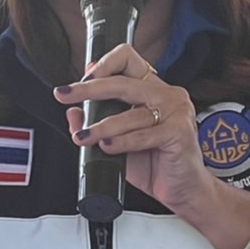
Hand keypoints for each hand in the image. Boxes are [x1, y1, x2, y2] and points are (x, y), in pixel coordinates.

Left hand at [53, 44, 215, 214]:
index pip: (127, 59)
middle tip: (66, 96)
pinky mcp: (179, 132)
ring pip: (129, 114)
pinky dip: (122, 142)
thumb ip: (98, 122)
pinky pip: (143, 134)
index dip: (102, 65)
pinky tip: (108, 146)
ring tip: (84, 137)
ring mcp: (176, 111)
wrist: (183, 190)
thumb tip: (73, 111)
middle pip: (122, 82)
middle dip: (89, 89)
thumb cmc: (155, 164)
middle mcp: (166, 95)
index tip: (81, 80)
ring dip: (101, 126)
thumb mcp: (118, 141)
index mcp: (152, 89)